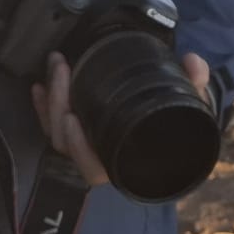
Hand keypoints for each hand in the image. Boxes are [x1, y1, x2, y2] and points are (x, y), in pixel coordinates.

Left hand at [32, 52, 211, 189]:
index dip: (79, 149)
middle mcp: (100, 159)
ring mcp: (86, 145)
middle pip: (66, 144)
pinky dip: (43, 105)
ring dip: (51, 99)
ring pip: (56, 132)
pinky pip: (51, 124)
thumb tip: (194, 63)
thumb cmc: (179, 122)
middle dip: (58, 106)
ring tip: (56, 66)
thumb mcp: (191, 106)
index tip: (71, 119)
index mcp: (124, 163)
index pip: (94, 170)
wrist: (174, 125)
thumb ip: (194, 86)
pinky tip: (39, 85)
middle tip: (62, 71)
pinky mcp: (76, 131)